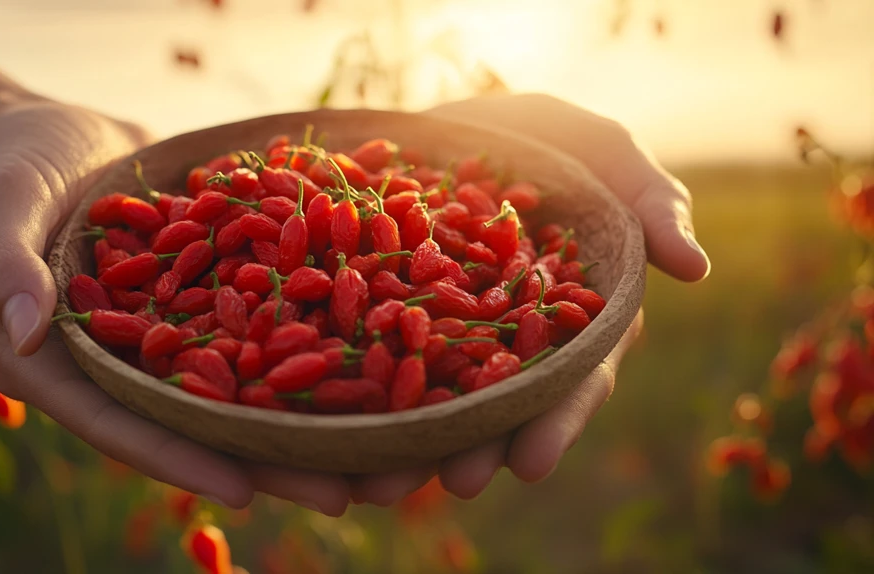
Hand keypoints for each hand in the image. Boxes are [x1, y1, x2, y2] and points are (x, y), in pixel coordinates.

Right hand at [0, 96, 352, 515]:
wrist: (68, 134)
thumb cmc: (18, 167)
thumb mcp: (3, 206)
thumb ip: (6, 265)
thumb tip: (28, 330)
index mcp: (63, 370)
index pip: (123, 426)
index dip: (182, 459)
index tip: (247, 491)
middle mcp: (127, 368)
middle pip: (202, 424)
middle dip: (273, 460)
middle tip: (347, 492)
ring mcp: (175, 338)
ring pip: (247, 387)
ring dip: (312, 418)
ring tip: (384, 446)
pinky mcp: (212, 303)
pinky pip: (265, 328)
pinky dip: (316, 345)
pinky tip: (380, 360)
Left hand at [349, 93, 709, 504]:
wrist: (474, 122)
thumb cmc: (557, 141)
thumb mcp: (609, 156)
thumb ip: (653, 204)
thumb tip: (696, 270)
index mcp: (572, 318)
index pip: (573, 378)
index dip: (555, 420)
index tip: (531, 462)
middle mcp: (512, 338)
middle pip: (499, 403)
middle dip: (477, 446)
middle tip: (452, 482)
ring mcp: (452, 329)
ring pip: (435, 394)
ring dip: (411, 442)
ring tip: (378, 482)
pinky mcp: (399, 311)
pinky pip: (379, 352)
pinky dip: (359, 387)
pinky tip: (333, 425)